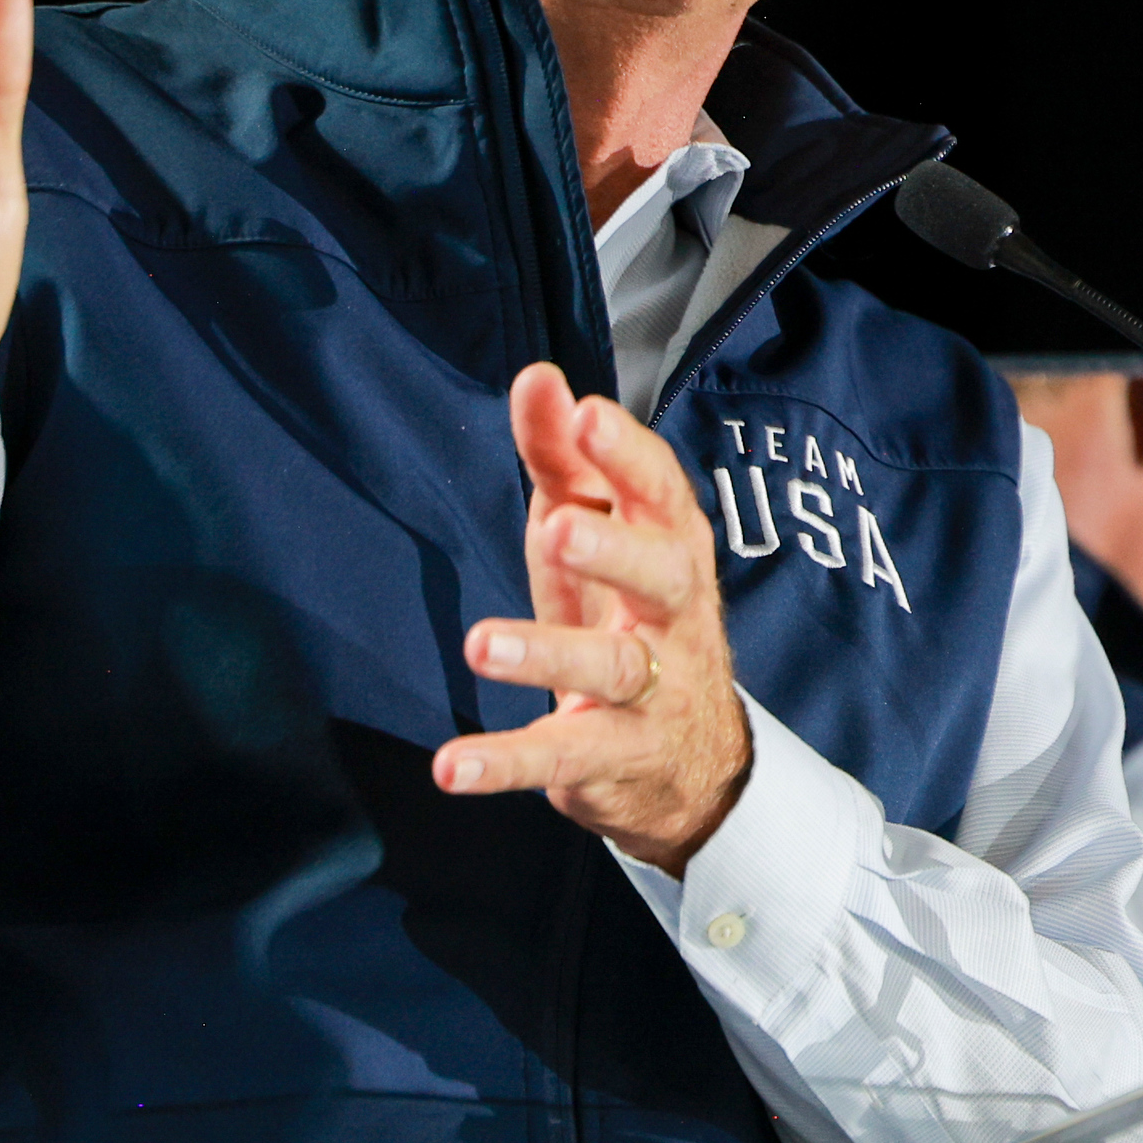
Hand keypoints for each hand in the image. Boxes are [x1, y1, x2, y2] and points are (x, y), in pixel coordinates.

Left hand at [434, 363, 752, 875]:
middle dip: (613, 549)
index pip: (660, 492)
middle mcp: (673, 615)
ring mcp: (652, 691)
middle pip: (660, 575)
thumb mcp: (591, 532)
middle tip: (557, 528)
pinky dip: (507, 763)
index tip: (588, 417)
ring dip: (548, 654)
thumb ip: (563, 458)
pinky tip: (453, 765)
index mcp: (670, 546)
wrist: (688, 759)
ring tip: (482, 643)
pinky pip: (561, 758)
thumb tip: (539, 377)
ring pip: (613, 669)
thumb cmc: (626, 614)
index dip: (627, 455)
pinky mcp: (613, 757)